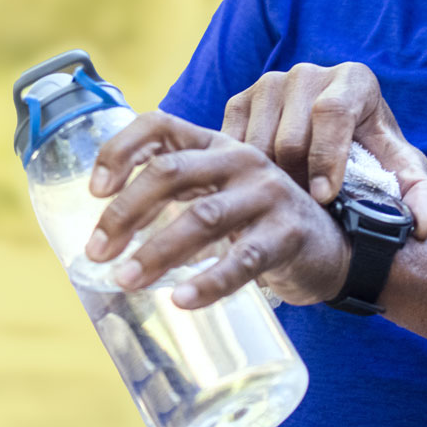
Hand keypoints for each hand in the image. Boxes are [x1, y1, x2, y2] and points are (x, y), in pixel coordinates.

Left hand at [83, 110, 350, 309]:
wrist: (333, 247)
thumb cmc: (259, 221)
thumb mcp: (220, 193)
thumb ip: (177, 195)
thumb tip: (107, 231)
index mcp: (217, 143)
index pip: (160, 125)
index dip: (120, 149)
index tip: (93, 190)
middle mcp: (241, 159)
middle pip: (170, 172)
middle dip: (124, 212)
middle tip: (97, 252)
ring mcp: (267, 195)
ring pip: (202, 217)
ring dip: (157, 251)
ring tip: (126, 280)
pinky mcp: (287, 235)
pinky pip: (243, 260)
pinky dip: (209, 282)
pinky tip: (182, 300)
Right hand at [222, 62, 426, 238]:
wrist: (338, 139)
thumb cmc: (373, 157)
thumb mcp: (403, 175)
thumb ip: (421, 196)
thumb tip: (420, 226)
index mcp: (354, 80)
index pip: (332, 112)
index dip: (326, 158)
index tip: (324, 198)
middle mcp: (309, 73)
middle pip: (290, 136)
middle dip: (297, 183)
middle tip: (305, 213)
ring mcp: (269, 83)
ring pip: (256, 145)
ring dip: (268, 183)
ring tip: (285, 207)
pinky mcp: (240, 99)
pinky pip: (230, 144)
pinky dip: (241, 174)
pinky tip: (258, 193)